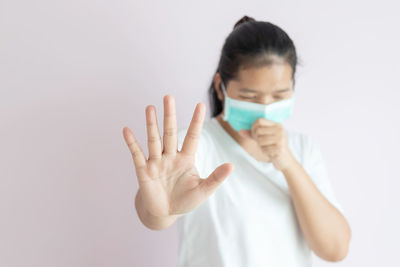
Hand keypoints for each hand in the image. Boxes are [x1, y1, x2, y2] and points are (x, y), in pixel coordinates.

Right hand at [122, 95, 233, 217]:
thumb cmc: (185, 200)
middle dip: (170, 116)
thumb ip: (216, 178)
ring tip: (150, 108)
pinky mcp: (144, 171)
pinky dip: (132, 143)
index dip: (196, 122)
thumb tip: (232, 165)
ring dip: (151, 125)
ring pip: (154, 140)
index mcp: (186, 159)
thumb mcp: (203, 190)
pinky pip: (137, 154)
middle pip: (170, 133)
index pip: (192, 137)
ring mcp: (156, 162)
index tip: (200, 105)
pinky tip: (127, 130)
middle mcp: (170, 156)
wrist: (164, 213)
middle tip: (169, 97)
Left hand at [238, 118, 295, 170]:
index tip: (255, 134)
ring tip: (267, 147)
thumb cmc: (273, 147)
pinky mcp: (280, 147)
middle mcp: (280, 130)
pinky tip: (270, 152)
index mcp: (276, 125)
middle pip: (258, 130)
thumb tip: (240, 131)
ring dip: (261, 146)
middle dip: (256, 138)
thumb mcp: (263, 138)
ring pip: (260, 140)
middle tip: (262, 143)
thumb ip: (252, 134)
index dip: (253, 127)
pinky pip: (264, 148)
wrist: (285, 160)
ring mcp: (281, 138)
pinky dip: (265, 151)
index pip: (259, 120)